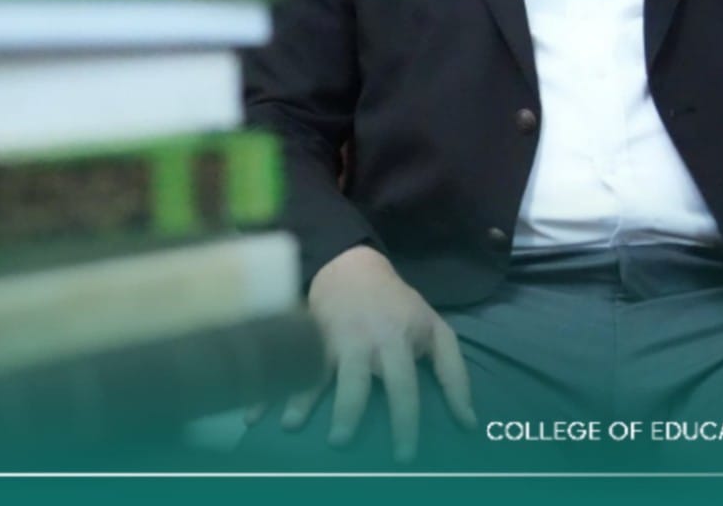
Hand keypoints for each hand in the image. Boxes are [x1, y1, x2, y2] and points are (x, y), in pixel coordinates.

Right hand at [244, 244, 476, 462]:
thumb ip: (454, 376)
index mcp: (395, 343)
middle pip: (355, 381)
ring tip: (291, 425)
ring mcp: (328, 338)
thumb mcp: (436, 332)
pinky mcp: (304, 336)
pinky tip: (254, 414)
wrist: (351, 266)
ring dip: (301, 399)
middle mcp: (361, 342)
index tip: (404, 456)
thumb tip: (468, 424)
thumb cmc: (400, 307)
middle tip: (341, 441)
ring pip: (315, 371)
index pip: (404, 388)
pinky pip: (287, 365)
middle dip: (348, 410)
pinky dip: (267, 389)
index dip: (405, 423)